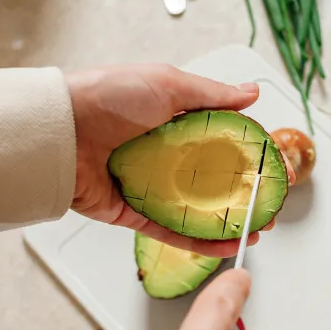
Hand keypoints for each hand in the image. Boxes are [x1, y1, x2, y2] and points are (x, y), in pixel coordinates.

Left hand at [67, 64, 267, 257]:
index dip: (245, 157)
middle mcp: (159, 156)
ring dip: (227, 223)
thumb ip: (211, 95)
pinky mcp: (130, 214)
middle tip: (269, 205)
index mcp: (169, 123)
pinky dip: (198, 241)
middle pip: (210, 181)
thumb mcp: (166, 84)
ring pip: (194, 211)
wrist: (59, 129)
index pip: (218, 143)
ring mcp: (146, 187)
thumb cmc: (107, 96)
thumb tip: (251, 93)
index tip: (271, 168)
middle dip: (242, 196)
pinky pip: (169, 231)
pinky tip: (226, 245)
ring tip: (257, 230)